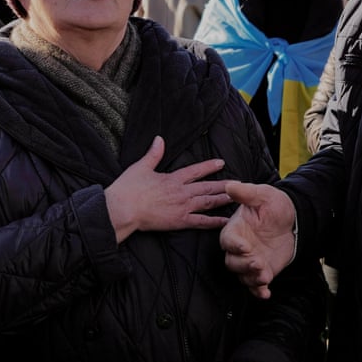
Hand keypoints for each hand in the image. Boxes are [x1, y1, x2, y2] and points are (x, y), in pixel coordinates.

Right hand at [104, 137, 230, 242]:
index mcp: (173, 179)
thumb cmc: (128, 189)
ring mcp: (182, 207)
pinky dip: (214, 222)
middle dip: (223, 185)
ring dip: (222, 199)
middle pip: (207, 187)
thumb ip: (153, 154)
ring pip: (208, 202)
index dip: (209, 166)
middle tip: (238, 183)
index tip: (221, 163)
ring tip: (236, 198)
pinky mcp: (179, 221)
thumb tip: (159, 138)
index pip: (196, 170)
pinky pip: (201, 222)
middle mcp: (181, 192)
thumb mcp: (141, 167)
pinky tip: (225, 221)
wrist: (122, 209)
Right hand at [220, 182, 295, 298]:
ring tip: (264, 276)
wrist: (293, 220)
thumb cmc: (275, 205)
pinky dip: (259, 291)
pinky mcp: (262, 271)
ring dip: (252, 278)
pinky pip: (256, 285)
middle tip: (258, 262)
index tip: (244, 246)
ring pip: (243, 275)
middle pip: (232, 262)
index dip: (234, 245)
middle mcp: (240, 247)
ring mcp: (250, 260)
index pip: (228, 240)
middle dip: (243, 265)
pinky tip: (266, 293)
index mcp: (236, 230)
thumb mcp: (263, 195)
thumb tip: (230, 185)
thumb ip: (246, 193)